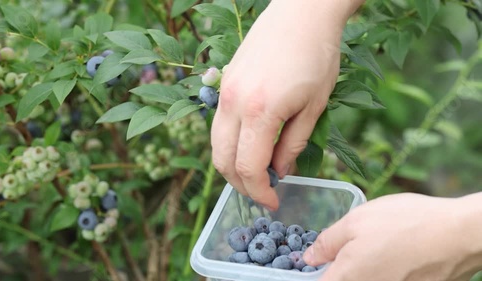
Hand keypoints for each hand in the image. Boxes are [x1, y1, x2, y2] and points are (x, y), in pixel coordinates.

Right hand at [211, 0, 354, 209]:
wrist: (300, 13)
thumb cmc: (317, 56)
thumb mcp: (313, 107)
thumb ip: (293, 145)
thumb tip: (280, 171)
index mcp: (259, 112)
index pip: (248, 168)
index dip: (260, 192)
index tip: (274, 201)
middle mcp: (233, 104)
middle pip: (222, 160)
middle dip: (241, 184)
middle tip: (262, 191)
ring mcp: (223, 92)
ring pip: (215, 144)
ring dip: (231, 165)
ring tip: (256, 171)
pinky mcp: (223, 83)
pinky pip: (217, 124)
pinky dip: (228, 144)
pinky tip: (248, 145)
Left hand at [303, 193, 481, 280]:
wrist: (458, 235)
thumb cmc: (405, 224)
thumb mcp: (355, 222)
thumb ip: (327, 243)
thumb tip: (308, 258)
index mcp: (346, 279)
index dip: (310, 272)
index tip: (314, 261)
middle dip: (336, 268)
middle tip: (345, 249)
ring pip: (362, 280)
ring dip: (361, 268)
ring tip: (377, 247)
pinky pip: (382, 280)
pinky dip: (381, 270)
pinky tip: (392, 254)